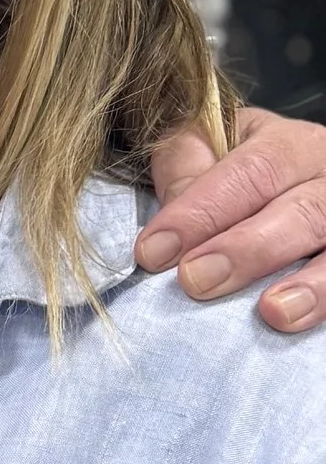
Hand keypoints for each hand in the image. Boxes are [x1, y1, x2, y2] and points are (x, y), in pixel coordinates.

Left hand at [141, 109, 325, 331]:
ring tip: (273, 311)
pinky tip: (301, 318)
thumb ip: (185, 168)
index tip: (154, 252)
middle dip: (245, 249)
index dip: (201, 212)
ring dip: (309, 283)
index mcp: (289, 145)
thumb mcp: (210, 149)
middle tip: (196, 281)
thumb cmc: (239, 173)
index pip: (250, 173)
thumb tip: (172, 216)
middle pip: (299, 211)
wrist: (287, 182)